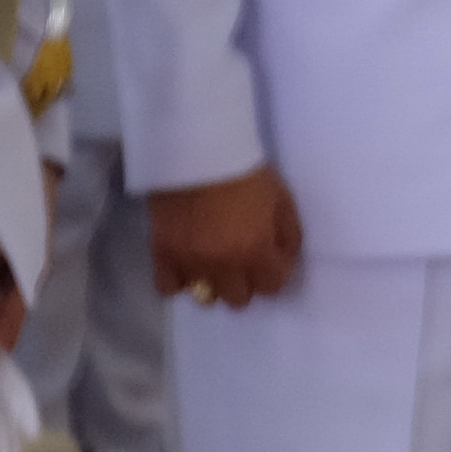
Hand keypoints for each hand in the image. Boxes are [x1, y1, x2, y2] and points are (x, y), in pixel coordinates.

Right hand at [150, 167, 303, 308]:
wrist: (197, 153)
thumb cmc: (246, 173)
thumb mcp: (282, 199)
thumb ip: (288, 234)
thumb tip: (284, 258)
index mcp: (256, 251)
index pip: (271, 287)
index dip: (275, 273)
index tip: (271, 259)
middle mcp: (223, 265)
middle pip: (239, 299)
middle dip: (245, 282)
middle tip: (242, 261)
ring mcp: (190, 263)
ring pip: (205, 297)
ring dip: (213, 284)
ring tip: (213, 264)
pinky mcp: (162, 254)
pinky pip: (169, 288)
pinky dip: (179, 281)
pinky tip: (186, 266)